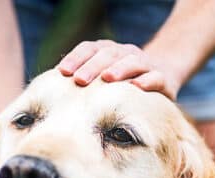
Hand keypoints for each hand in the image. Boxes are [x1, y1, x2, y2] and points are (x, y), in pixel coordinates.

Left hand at [57, 40, 180, 99]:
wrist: (163, 75)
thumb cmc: (123, 82)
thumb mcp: (102, 78)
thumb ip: (83, 80)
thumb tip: (51, 92)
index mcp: (108, 51)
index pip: (89, 48)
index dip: (76, 58)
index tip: (62, 72)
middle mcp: (126, 53)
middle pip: (108, 54)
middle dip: (92, 66)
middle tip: (79, 79)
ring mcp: (145, 63)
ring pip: (132, 61)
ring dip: (119, 69)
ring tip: (107, 78)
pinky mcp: (162, 78)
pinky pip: (155, 77)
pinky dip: (147, 80)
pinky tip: (137, 87)